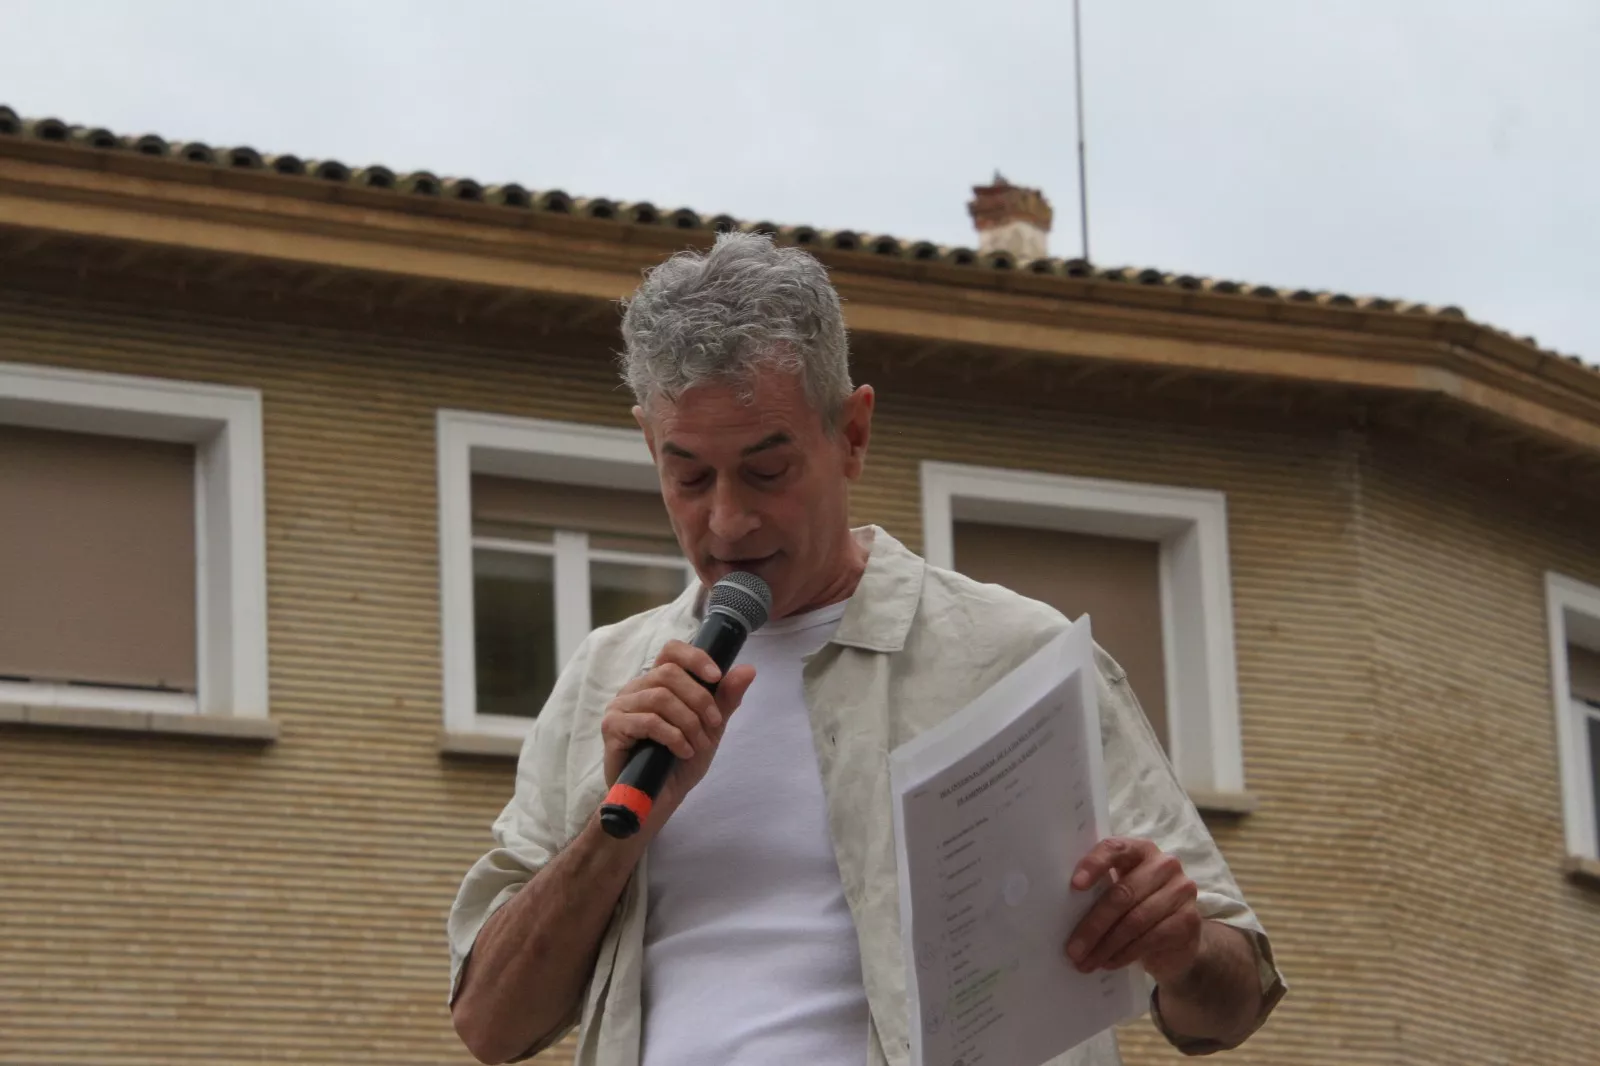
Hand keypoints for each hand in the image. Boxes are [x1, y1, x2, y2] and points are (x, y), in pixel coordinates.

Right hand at [599, 640, 756, 817]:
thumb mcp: (710, 728)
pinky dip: (673, 736)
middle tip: (713, 725)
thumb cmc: (679, 761)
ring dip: (688, 722)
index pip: (671, 651)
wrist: (660, 799)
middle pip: (669, 673)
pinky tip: (683, 751)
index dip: (695, 658)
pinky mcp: (612, 728)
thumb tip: (748, 670)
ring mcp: (620, 707)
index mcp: (656, 682)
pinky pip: (648, 721)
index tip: (717, 676)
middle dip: (699, 699)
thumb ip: (725, 699)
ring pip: (660, 697)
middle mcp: (635, 689)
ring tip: (698, 745)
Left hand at [1064, 837, 1201, 985]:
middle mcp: (1164, 865)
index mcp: (1140, 849)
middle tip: (1073, 949)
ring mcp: (1181, 891)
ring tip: (1086, 962)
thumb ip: (1099, 889)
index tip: (1074, 886)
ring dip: (1106, 946)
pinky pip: (1151, 938)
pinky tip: (1109, 963)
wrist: (1178, 939)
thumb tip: (1059, 906)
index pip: (1115, 849)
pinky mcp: (1189, 920)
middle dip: (1093, 925)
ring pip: (1135, 921)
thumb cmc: (1138, 908)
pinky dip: (1126, 954)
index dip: (1094, 865)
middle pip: (1122, 894)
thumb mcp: (1119, 892)